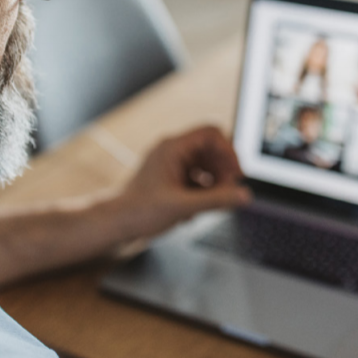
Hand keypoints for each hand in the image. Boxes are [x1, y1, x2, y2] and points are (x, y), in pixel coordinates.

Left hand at [112, 125, 251, 241]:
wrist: (114, 223)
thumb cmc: (139, 211)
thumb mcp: (183, 206)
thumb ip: (216, 200)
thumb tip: (243, 195)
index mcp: (173, 148)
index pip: (211, 134)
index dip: (228, 152)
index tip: (236, 175)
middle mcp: (172, 152)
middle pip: (211, 150)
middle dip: (223, 171)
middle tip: (227, 193)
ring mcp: (170, 164)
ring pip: (204, 165)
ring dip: (213, 183)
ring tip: (211, 204)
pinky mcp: (169, 179)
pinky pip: (195, 178)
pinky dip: (201, 192)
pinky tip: (194, 211)